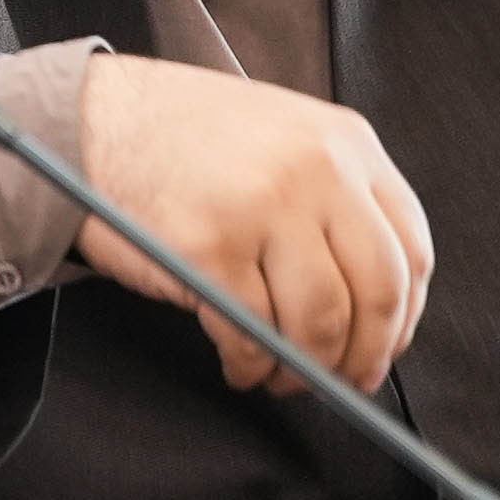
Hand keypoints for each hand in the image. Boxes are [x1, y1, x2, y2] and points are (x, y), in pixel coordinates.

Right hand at [72, 54, 432, 393]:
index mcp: (346, 142)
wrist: (89, 118)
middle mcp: (316, 171)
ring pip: (319, 323)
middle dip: (364, 357)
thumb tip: (366, 307)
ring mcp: (262, 208)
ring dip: (305, 370)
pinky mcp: (209, 247)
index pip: (410, 248)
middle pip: (376, 293)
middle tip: (344, 382)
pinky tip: (240, 366)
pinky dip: (250, 366)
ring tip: (281, 378)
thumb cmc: (179, 136)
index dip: (404, 318)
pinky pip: (251, 334)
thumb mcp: (283, 137)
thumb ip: (333, 199)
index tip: (386, 347)